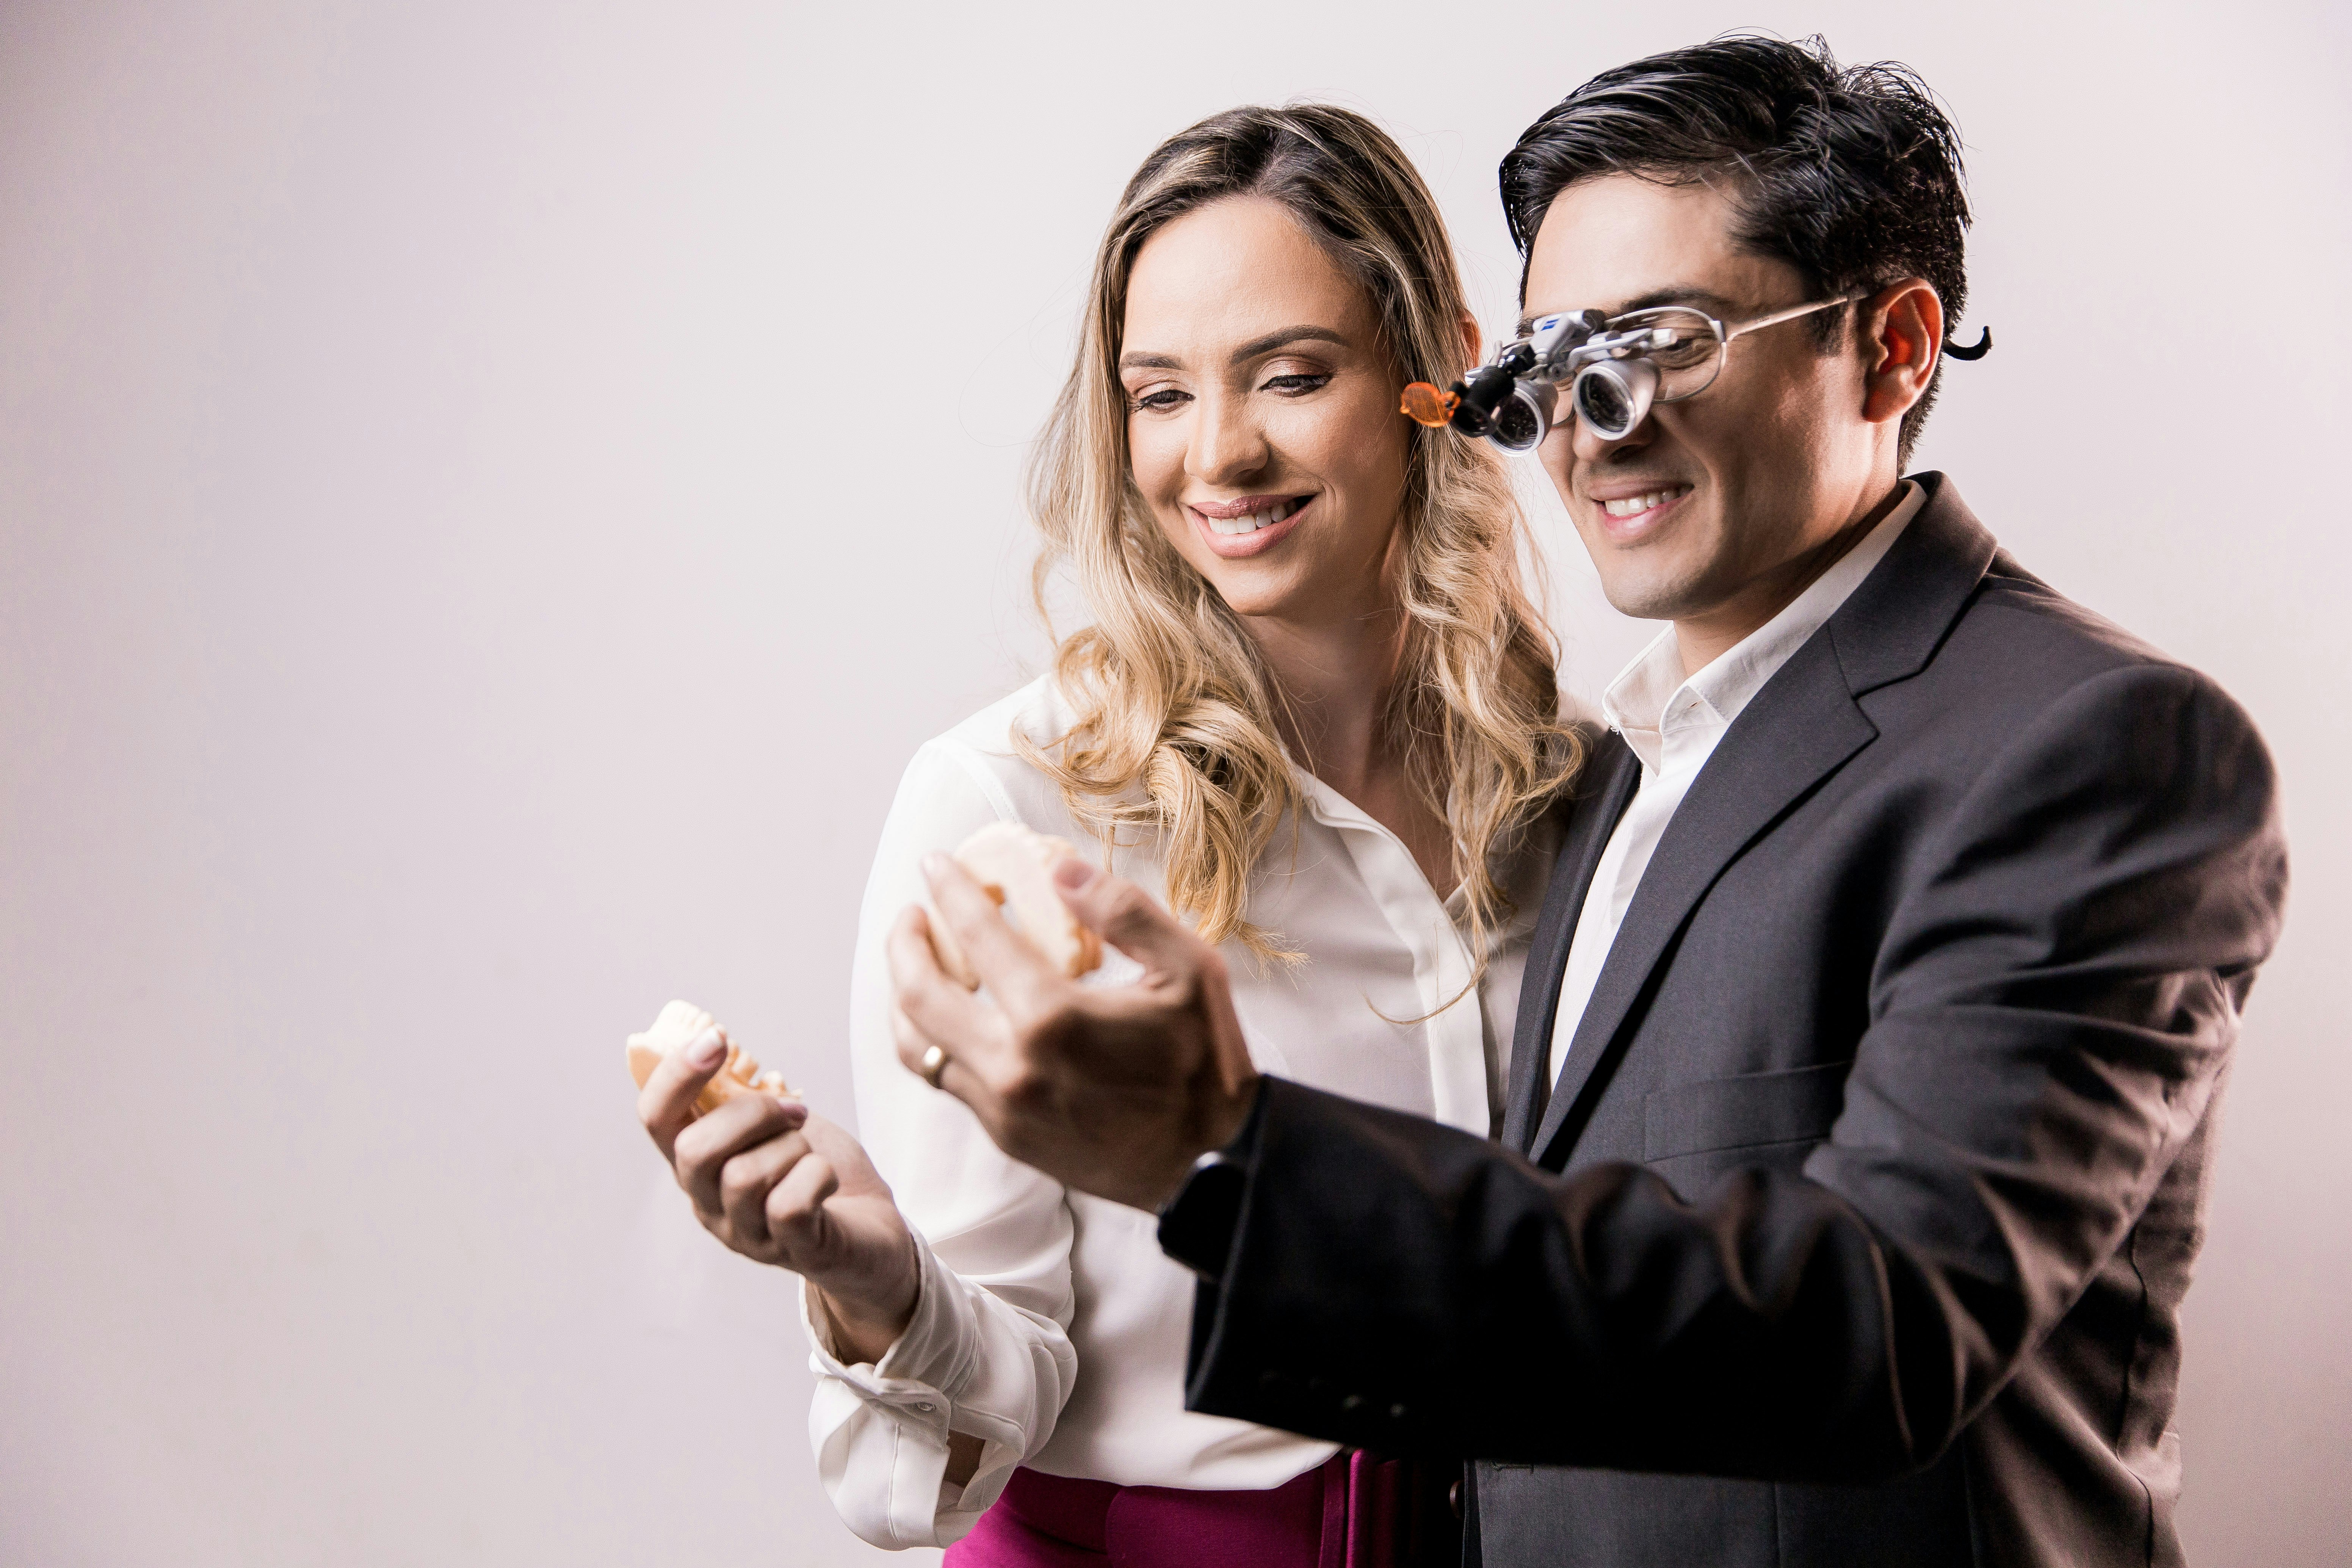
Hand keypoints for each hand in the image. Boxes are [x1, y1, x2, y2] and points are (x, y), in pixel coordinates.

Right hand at [637, 1029, 918, 1361]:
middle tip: (794, 1112)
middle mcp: (710, 1205)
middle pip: (694, 1151)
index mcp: (698, 1166)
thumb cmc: (816, 1172)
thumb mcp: (772, 1127)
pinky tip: (826, 1178)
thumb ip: (741, 1099)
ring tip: (810, 1154)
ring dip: (790, 1147)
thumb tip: (717, 1044)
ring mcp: (747, 1235)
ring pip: (743, 1176)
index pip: (656, 1119)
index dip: (675, 1075)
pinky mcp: (793, 1251)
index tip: (716, 1037)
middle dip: (752, 1114)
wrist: (872, 1234)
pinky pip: (789, 1205)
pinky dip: (815, 1176)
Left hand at [887, 855, 1259, 1211]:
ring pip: (918, 1047)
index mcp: (1054, 1020)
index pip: (977, 938)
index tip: (936, 865)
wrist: (1213, 1163)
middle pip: (918, 996)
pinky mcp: (1005, 1136)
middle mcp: (1013, 1067)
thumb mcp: (1189, 970)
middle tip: (913, 913)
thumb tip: (1061, 870)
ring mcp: (1002, 1109)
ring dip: (906, 997)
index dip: (950, 892)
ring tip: (918, 963)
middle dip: (904, 944)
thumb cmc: (1206, 1063)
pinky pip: (948, 1080)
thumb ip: (1124, 911)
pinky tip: (955, 1015)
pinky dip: (935, 1039)